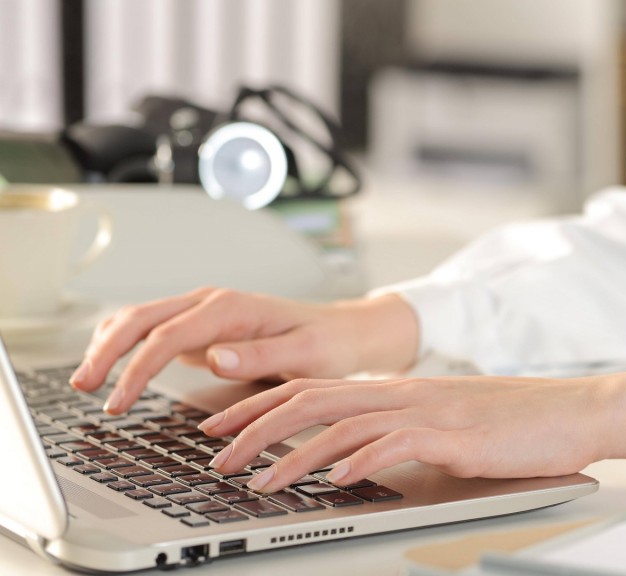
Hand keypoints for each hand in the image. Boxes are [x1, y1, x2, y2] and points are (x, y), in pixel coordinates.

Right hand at [69, 287, 418, 413]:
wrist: (344, 332)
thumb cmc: (329, 345)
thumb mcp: (305, 357)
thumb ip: (259, 357)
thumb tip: (213, 356)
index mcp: (232, 308)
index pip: (167, 336)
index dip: (137, 369)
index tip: (119, 402)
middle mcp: (212, 302)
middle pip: (141, 319)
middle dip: (107, 352)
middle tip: (83, 388)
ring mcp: (204, 311)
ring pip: (139, 319)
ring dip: (108, 345)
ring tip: (86, 382)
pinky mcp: (201, 325)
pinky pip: (152, 328)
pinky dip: (125, 343)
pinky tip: (109, 364)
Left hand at [198, 370, 625, 491]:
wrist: (575, 410)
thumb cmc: (515, 422)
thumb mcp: (446, 422)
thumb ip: (399, 431)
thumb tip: (352, 454)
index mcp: (398, 389)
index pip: (313, 389)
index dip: (260, 406)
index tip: (221, 425)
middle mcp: (405, 393)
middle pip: (313, 399)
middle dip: (255, 426)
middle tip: (215, 452)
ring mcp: (430, 411)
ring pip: (345, 422)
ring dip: (295, 453)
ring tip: (259, 479)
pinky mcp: (456, 435)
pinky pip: (398, 443)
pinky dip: (361, 460)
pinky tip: (337, 481)